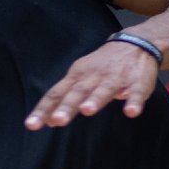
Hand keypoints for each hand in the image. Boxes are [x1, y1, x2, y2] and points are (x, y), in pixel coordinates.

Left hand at [25, 41, 159, 130]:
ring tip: (87, 110)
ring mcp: (115, 78)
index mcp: (77, 76)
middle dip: (67, 106)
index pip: (56, 94)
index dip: (44, 109)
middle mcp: (93, 76)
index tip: (32, 125)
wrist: (135, 43)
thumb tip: (48, 120)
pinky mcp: (136, 82)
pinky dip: (134, 101)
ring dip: (95, 99)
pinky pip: (136, 92)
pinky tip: (131, 112)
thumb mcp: (79, 78)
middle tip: (58, 120)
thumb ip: (64, 99)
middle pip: (78, 92)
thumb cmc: (101, 66)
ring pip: (104, 89)